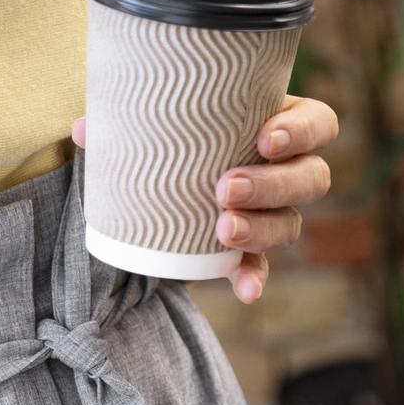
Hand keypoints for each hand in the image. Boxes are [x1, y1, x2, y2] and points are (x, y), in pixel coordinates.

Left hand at [70, 93, 338, 302]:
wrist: (159, 173)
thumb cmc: (169, 128)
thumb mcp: (152, 116)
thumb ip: (125, 117)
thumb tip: (85, 129)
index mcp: (275, 119)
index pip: (318, 123)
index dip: (301, 131)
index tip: (263, 138)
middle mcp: (285, 168)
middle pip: (311, 179)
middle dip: (272, 185)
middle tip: (223, 187)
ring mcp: (273, 212)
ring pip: (292, 223)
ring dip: (262, 229)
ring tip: (221, 229)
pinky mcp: (250, 250)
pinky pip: (262, 267)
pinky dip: (254, 277)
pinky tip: (244, 288)